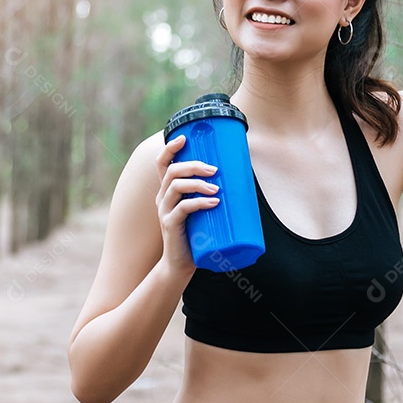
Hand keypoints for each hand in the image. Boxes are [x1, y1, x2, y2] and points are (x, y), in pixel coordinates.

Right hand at [154, 134, 219, 271]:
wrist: (180, 264)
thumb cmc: (194, 235)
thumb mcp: (200, 211)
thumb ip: (211, 196)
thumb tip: (240, 180)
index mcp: (167, 191)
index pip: (162, 163)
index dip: (170, 148)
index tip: (184, 137)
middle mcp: (162, 197)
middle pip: (172, 170)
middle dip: (194, 165)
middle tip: (214, 169)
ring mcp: (165, 211)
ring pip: (176, 186)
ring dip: (198, 183)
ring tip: (216, 187)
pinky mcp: (170, 225)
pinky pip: (183, 208)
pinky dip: (199, 202)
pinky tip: (213, 202)